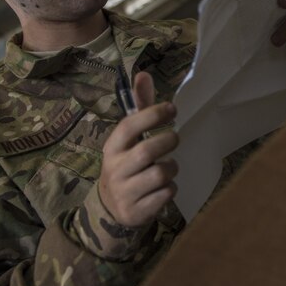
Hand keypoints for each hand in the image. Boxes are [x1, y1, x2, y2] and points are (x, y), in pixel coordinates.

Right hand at [98, 72, 178, 227]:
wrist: (111, 209)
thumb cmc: (126, 164)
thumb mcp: (129, 139)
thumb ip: (139, 108)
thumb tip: (143, 74)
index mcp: (112, 147)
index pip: (129, 125)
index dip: (152, 114)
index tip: (172, 109)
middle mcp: (115, 168)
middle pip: (147, 151)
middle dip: (167, 142)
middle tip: (174, 138)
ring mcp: (124, 191)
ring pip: (160, 174)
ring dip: (172, 168)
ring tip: (168, 167)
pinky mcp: (136, 211)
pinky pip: (165, 195)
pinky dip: (170, 189)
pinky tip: (162, 187)